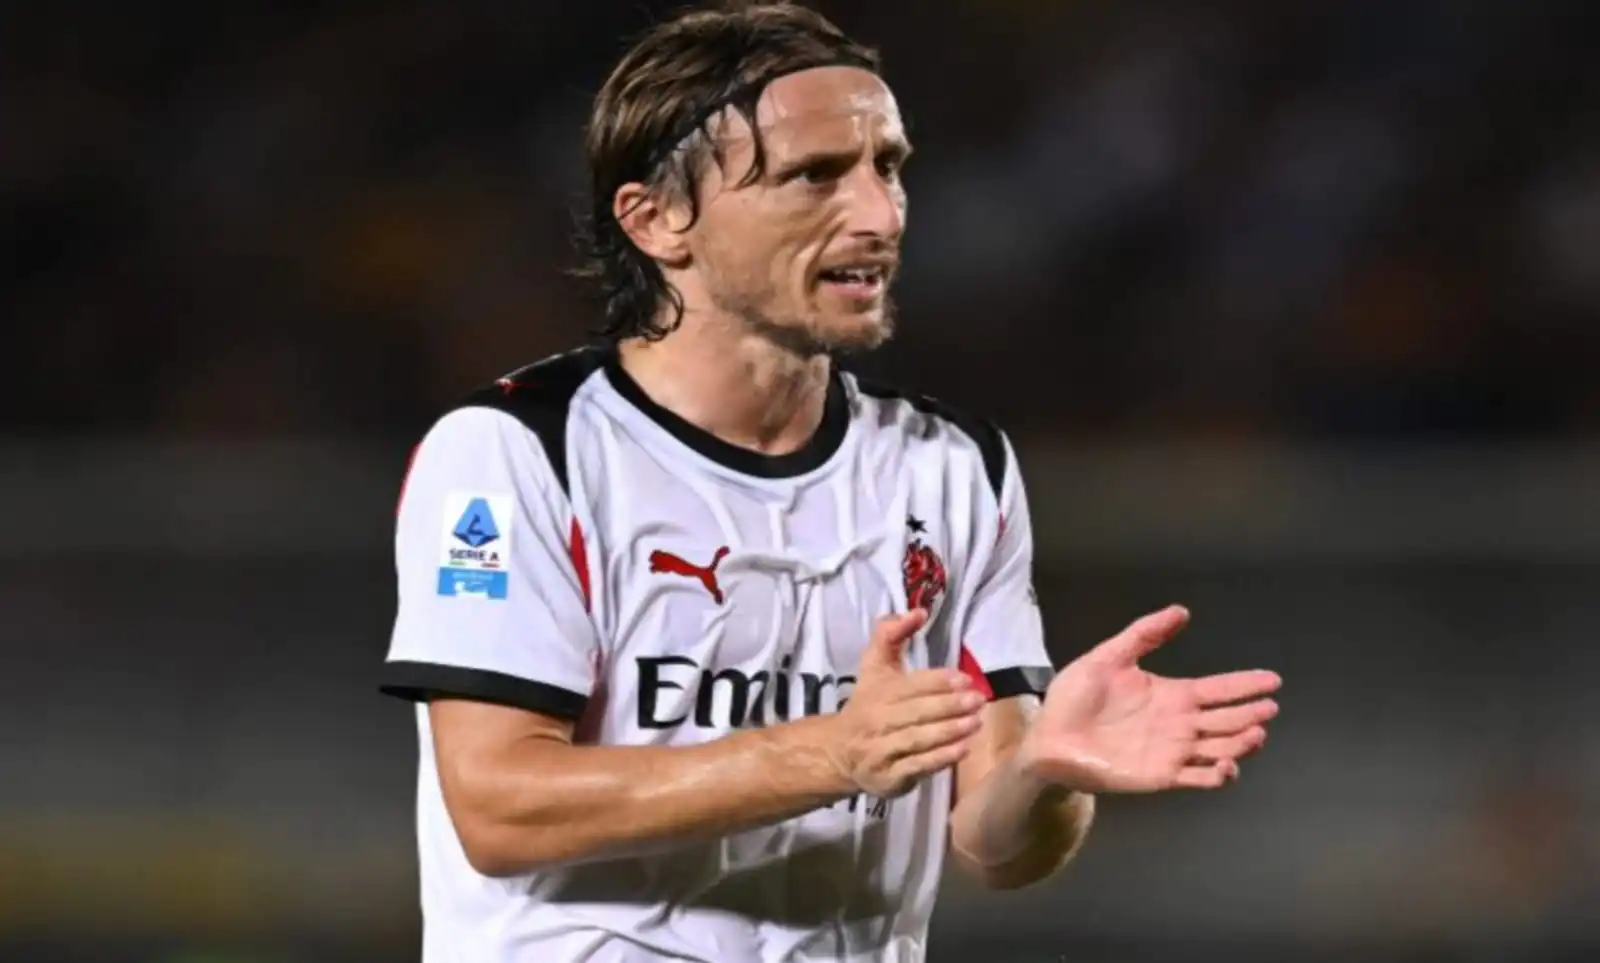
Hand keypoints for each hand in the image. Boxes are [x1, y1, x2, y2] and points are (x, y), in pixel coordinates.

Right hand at [825, 609, 986, 797]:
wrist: (838, 753)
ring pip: (918, 740)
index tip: (964, 679)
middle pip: (916, 712)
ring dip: (950, 731)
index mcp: (876, 692)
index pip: (909, 686)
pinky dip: (942, 758)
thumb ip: (890, 634)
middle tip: (978, 700)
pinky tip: (964, 749)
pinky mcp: (889, 778)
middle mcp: (876, 721)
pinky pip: (918, 766)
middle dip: (948, 706)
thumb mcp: (874, 666)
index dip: (937, 682)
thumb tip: (918, 611)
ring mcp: (881, 752)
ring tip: (976, 722)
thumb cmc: (867, 704)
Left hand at [1020, 605, 1280, 792]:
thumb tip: (1181, 611)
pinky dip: (1217, 775)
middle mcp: (1179, 724)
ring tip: (1256, 733)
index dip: (1244, 685)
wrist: (1049, 736)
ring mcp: (1173, 752)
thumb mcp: (1108, 657)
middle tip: (1269, 707)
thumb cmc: (1074, 697)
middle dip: (1250, 714)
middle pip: (1226, 720)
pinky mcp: (1160, 776)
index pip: (1218, 690)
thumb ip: (1143, 635)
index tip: (1272, 680)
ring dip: (1240, 744)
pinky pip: (1197, 779)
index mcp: (1171, 695)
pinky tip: (1227, 765)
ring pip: (1220, 749)